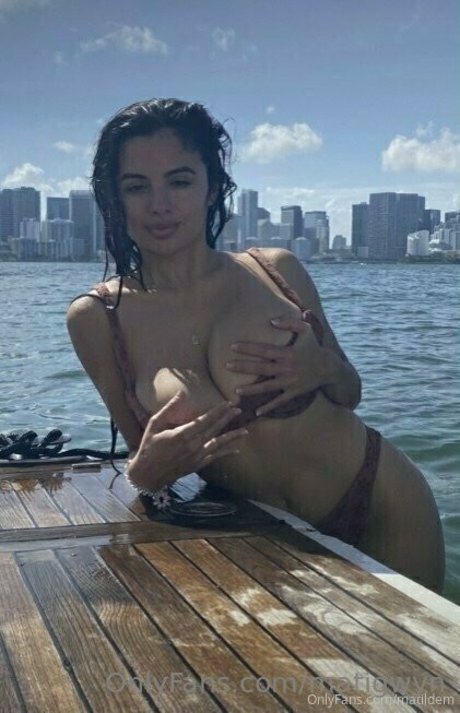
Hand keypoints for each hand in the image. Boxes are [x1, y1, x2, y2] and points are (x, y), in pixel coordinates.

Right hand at [127, 391, 247, 489]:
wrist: (147, 475)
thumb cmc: (149, 447)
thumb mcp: (154, 424)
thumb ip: (169, 409)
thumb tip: (181, 393)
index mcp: (182, 434)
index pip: (204, 420)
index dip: (217, 411)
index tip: (227, 403)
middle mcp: (192, 445)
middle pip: (214, 429)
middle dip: (227, 419)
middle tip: (238, 409)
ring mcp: (196, 456)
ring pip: (218, 444)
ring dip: (232, 436)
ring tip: (245, 430)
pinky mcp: (197, 465)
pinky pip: (215, 457)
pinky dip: (226, 453)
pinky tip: (237, 449)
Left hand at [227, 315, 330, 416]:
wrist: (328, 367)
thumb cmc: (313, 347)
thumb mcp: (306, 330)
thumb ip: (289, 323)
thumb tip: (271, 321)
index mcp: (287, 353)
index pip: (263, 350)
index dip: (248, 348)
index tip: (232, 346)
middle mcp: (286, 368)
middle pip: (261, 368)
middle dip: (243, 367)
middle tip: (226, 366)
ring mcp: (289, 382)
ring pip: (267, 387)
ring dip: (252, 389)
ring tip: (236, 391)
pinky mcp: (293, 392)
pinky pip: (279, 401)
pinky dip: (268, 407)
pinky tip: (257, 412)